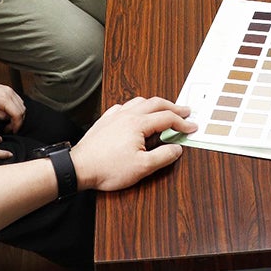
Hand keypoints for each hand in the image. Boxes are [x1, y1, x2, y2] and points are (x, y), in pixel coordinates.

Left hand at [0, 73, 25, 133]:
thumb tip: (7, 119)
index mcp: (4, 99)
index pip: (18, 114)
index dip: (17, 125)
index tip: (13, 130)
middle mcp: (9, 93)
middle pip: (22, 110)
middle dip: (18, 121)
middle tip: (10, 128)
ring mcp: (9, 90)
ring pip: (21, 105)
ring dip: (18, 115)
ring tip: (10, 122)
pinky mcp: (7, 89)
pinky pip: (17, 100)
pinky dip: (16, 108)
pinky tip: (9, 113)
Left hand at [71, 96, 197, 191]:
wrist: (79, 168)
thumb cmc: (108, 168)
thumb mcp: (142, 167)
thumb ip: (163, 156)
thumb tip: (177, 148)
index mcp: (138, 124)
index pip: (167, 118)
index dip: (183, 122)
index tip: (192, 127)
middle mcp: (127, 114)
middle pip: (156, 103)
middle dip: (173, 107)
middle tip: (185, 111)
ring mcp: (115, 116)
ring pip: (139, 101)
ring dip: (155, 104)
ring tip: (163, 110)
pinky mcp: (105, 121)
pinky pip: (124, 106)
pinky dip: (136, 107)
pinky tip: (136, 114)